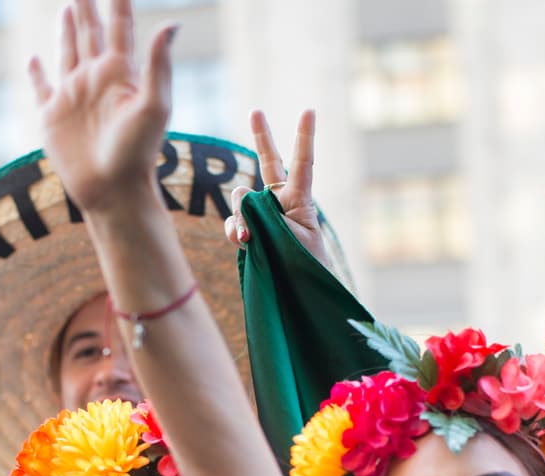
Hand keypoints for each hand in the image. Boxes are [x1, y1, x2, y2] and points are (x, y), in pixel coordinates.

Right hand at [28, 0, 175, 213]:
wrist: (112, 192)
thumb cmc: (137, 153)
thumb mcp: (153, 106)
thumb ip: (159, 64)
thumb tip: (173, 22)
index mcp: (120, 73)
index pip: (118, 26)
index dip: (117, 1)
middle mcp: (96, 80)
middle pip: (92, 32)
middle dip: (89, 5)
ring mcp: (73, 97)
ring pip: (69, 52)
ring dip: (69, 30)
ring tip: (70, 7)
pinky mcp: (51, 117)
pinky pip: (41, 88)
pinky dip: (37, 73)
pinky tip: (34, 59)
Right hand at [225, 110, 332, 271]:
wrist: (301, 295)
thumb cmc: (306, 267)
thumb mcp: (290, 239)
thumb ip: (262, 220)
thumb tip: (237, 218)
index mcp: (300, 200)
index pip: (303, 164)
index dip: (305, 137)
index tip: (309, 110)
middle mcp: (280, 203)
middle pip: (268, 164)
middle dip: (263, 137)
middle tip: (256, 111)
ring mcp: (262, 217)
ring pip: (241, 199)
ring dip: (241, 215)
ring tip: (249, 238)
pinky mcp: (249, 234)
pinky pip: (235, 224)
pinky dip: (235, 231)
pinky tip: (243, 241)